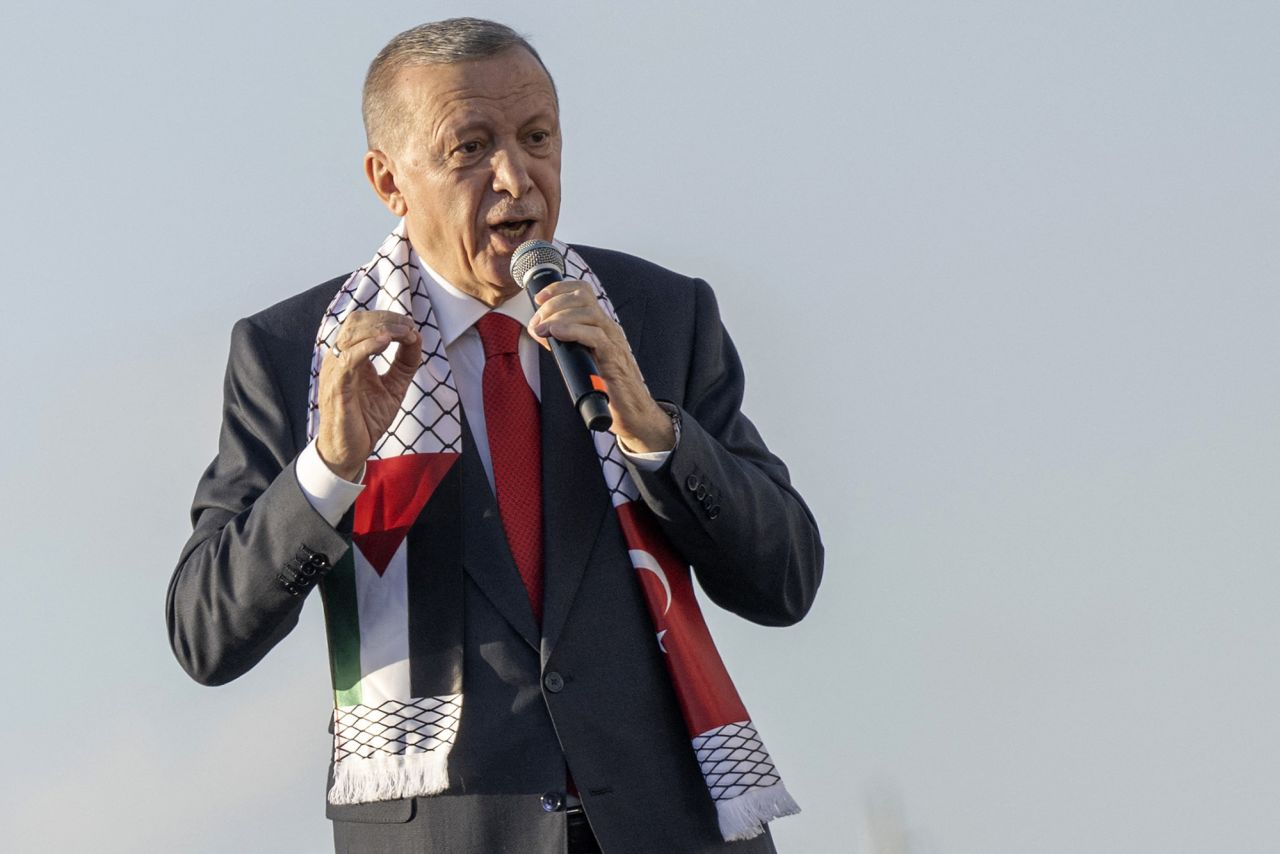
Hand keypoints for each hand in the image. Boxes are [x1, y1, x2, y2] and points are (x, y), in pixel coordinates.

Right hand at [316, 311, 421, 479]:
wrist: (351, 450)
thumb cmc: (367, 418)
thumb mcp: (394, 386)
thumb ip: (405, 362)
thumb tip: (417, 337)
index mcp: (350, 356)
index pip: (363, 323)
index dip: (387, 318)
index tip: (411, 326)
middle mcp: (339, 359)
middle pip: (357, 322)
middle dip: (386, 319)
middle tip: (408, 326)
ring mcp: (335, 371)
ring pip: (352, 335)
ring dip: (381, 329)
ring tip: (403, 332)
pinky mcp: (336, 387)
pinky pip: (348, 359)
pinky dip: (367, 346)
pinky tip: (385, 343)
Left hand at [529, 281, 674, 452]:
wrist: (633, 412)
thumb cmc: (607, 387)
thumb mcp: (581, 359)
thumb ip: (564, 343)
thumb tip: (541, 331)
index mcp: (601, 325)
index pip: (583, 292)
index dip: (559, 289)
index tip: (538, 298)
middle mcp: (609, 328)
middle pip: (582, 297)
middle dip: (554, 304)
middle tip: (537, 322)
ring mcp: (613, 341)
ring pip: (588, 312)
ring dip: (558, 317)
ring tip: (542, 329)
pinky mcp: (614, 358)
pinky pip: (595, 336)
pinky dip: (572, 330)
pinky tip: (556, 334)